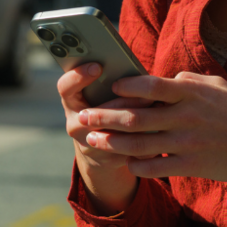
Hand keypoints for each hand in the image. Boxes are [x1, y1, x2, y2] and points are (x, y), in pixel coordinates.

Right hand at [57, 64, 155, 213]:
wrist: (99, 149)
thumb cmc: (105, 106)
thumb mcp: (99, 93)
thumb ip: (108, 80)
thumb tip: (132, 69)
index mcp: (71, 102)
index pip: (66, 87)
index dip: (78, 76)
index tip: (97, 66)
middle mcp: (75, 124)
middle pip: (96, 113)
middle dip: (123, 103)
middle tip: (146, 95)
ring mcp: (88, 144)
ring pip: (114, 135)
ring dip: (138, 123)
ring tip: (158, 110)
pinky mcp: (105, 160)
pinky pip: (127, 150)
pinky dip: (146, 139)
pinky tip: (161, 130)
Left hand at [76, 71, 226, 181]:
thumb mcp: (215, 84)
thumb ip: (185, 80)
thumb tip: (157, 78)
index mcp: (190, 92)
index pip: (150, 85)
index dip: (125, 86)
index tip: (107, 87)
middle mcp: (186, 116)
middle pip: (136, 117)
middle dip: (104, 117)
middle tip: (82, 117)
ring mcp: (187, 143)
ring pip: (139, 144)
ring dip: (112, 143)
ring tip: (92, 141)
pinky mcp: (191, 166)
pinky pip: (156, 167)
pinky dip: (136, 165)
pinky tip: (124, 161)